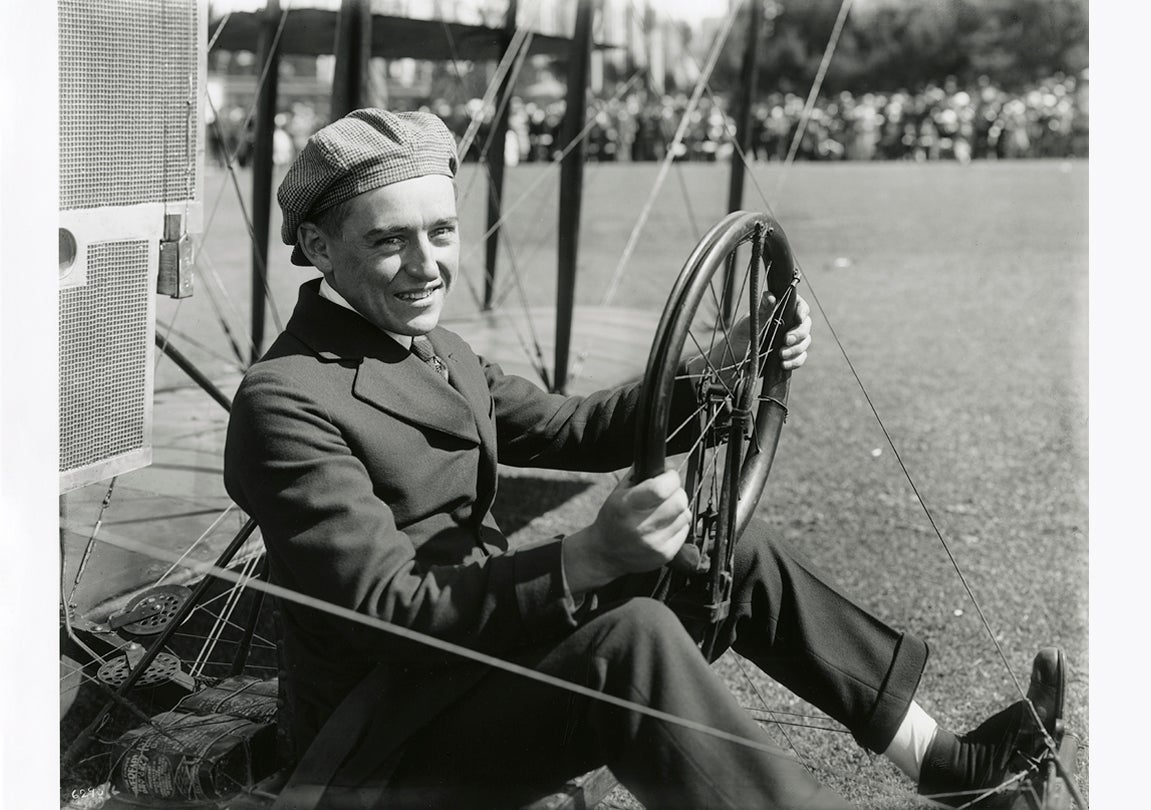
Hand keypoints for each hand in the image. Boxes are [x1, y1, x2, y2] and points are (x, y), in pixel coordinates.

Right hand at [563, 467, 690, 594]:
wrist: (606, 553)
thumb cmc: (613, 519)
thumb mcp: (618, 493)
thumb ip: (639, 476)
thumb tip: (663, 465)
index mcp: (626, 507)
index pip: (661, 488)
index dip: (670, 478)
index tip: (668, 476)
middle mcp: (641, 526)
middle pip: (678, 501)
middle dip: (677, 492)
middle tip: (668, 494)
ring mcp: (655, 543)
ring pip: (685, 515)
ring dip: (678, 509)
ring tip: (664, 511)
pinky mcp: (665, 554)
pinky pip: (684, 530)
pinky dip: (678, 524)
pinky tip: (664, 525)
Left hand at [686, 293, 812, 385]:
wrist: (731, 367)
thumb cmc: (736, 342)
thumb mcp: (747, 326)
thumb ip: (761, 312)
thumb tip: (771, 295)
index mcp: (775, 312)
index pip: (796, 304)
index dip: (802, 309)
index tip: (799, 317)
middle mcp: (784, 324)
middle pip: (805, 324)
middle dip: (799, 333)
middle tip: (786, 340)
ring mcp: (787, 341)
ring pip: (805, 342)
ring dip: (796, 349)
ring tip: (781, 355)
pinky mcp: (787, 356)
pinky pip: (800, 357)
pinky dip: (795, 361)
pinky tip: (783, 364)